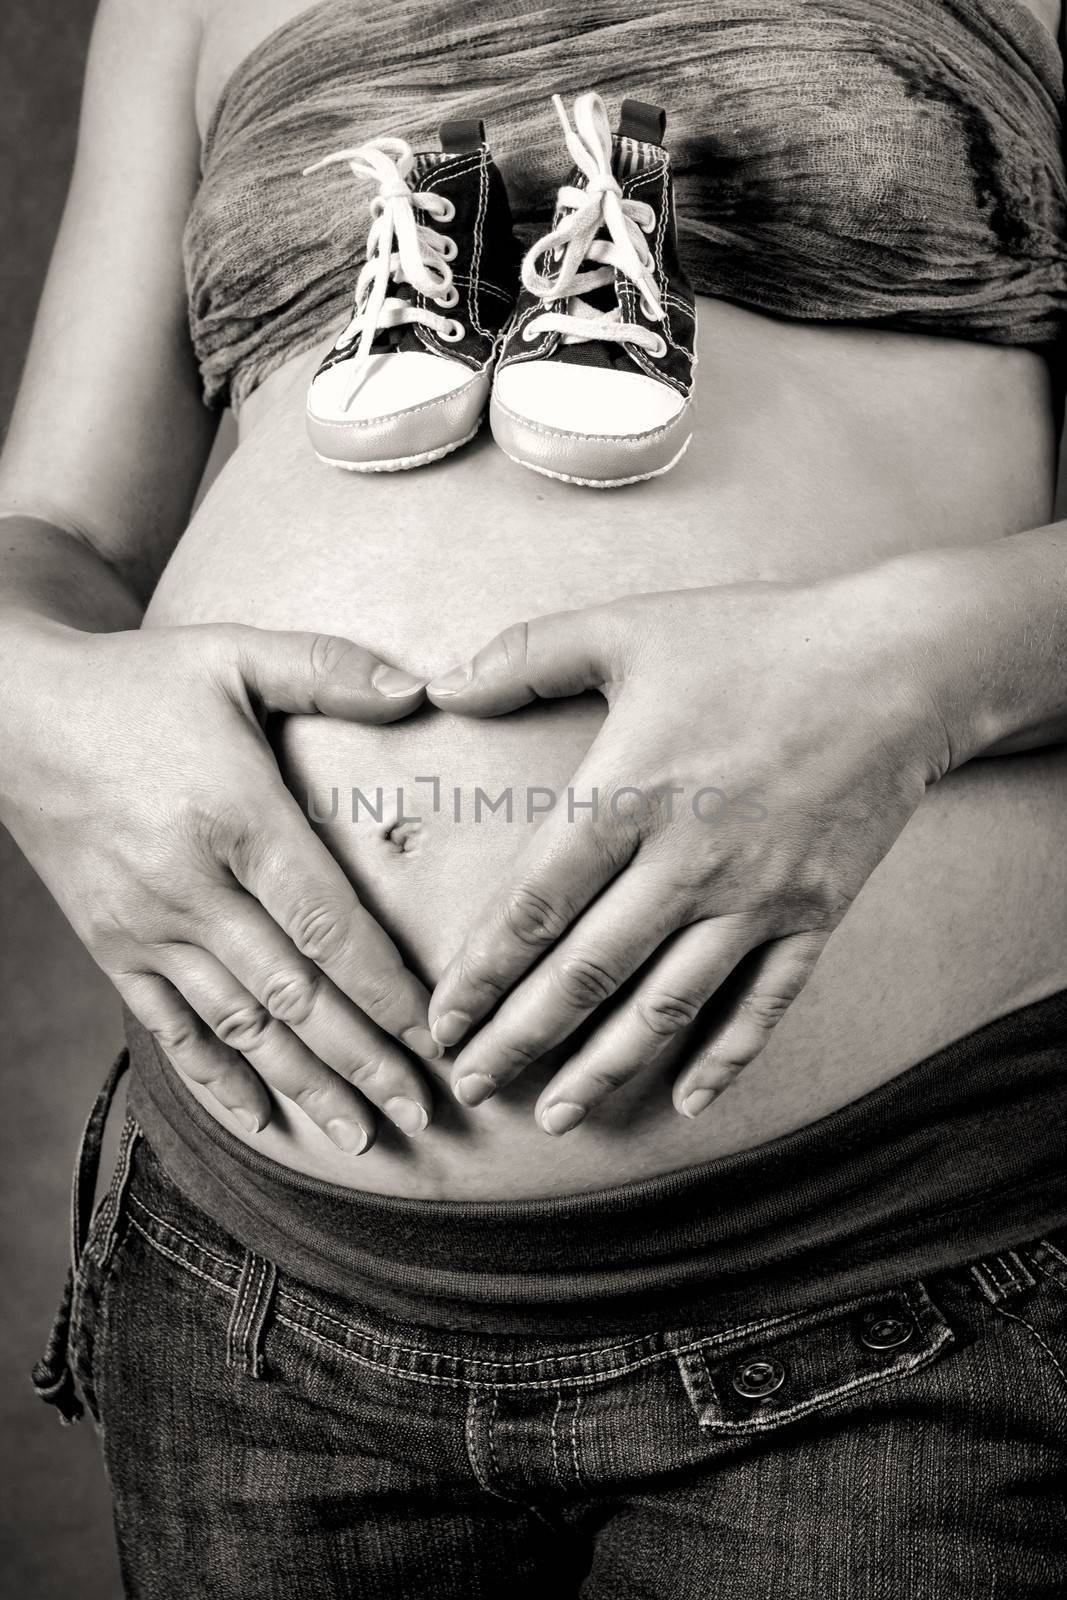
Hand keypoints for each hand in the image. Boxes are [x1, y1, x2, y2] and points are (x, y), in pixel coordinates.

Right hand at [0, 619, 438, 1149]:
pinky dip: (217, 1076)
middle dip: (363, 1061)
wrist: (11, 714)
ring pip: (240, 1025)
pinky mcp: (112, 946)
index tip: (438, 1037)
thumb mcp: (233, 652)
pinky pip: (170, 1026)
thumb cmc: (141, 682)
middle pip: (294, 993)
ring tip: (363, 1138)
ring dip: (305, 1086)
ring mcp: (146, 926)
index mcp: (235, 816)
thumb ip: (329, 668)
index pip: (327, 923)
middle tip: (424, 1113)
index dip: (385, 990)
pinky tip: (261, 1118)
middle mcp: (189, 886)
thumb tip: (424, 689)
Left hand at [424, 576, 951, 1131]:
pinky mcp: (813, 913)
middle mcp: (687, 860)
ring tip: (555, 1115)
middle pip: (586, 974)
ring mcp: (756, 896)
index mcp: (629, 794)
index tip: (442, 1019)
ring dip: (603, 1067)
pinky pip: (763, 1003)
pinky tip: (685, 1099)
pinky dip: (724, 1058)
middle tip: (471, 1084)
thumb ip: (526, 655)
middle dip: (520, 1039)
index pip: (534, 907)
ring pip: (665, 1006)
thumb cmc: (756, 638)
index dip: (481, 973)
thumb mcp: (629, 626)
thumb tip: (441, 684)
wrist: (899, 662)